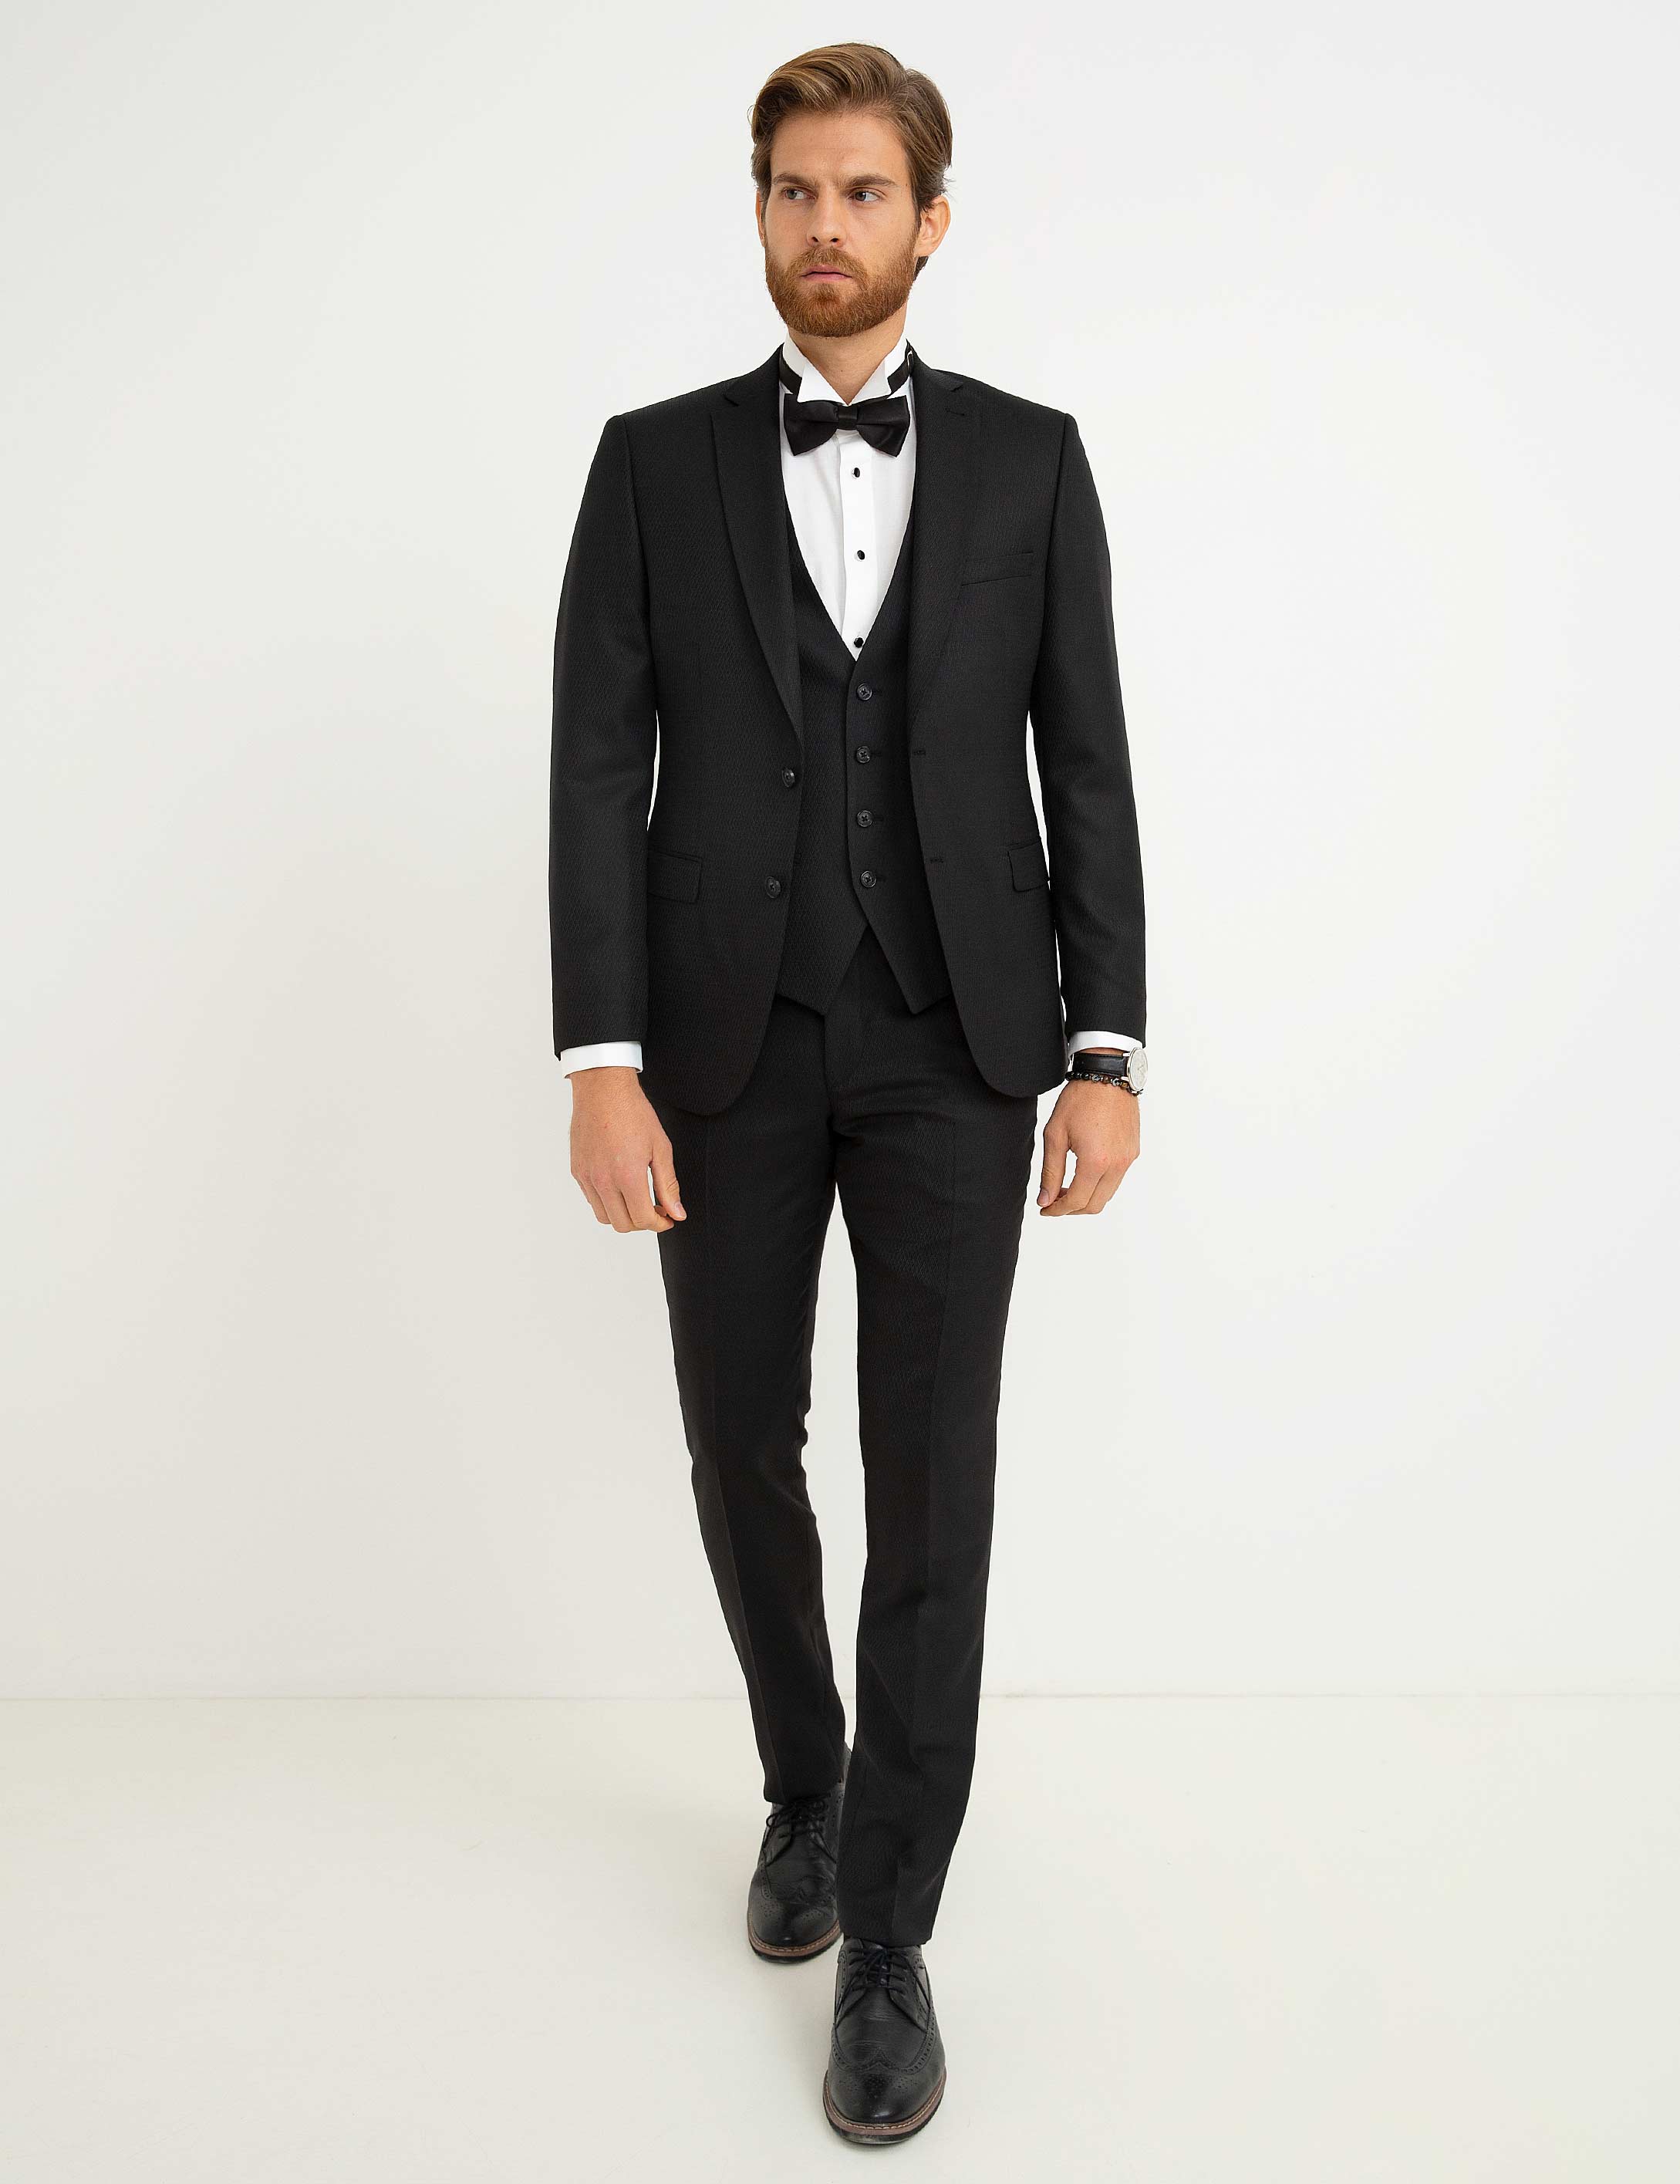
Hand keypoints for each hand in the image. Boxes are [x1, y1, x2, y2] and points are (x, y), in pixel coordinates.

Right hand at [568, 1067, 685, 1232]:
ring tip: (637, 1199)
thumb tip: (677, 1212)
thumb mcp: (660, 1148)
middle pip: (623, 1224)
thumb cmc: (633, 1112)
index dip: (660, 1223)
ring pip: (604, 1217)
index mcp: (627, 1176)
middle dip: (643, 1222)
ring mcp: (587, 1177)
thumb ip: (668, 1185)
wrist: (603, 1090)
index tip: (668, 1218)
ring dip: (623, 1215)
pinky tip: (620, 1186)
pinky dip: (607, 1202)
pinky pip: (592, 1200)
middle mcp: (603, 1180)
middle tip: (656, 1209)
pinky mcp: (577, 1171)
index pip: (643, 1219)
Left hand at [1036, 1064, 1139, 1215]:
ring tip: (1066, 1186)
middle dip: (1071, 1209)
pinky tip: (1084, 1173)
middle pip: (1094, 1205)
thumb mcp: (1055, 1135)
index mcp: (1096, 1162)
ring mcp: (1128, 1159)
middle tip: (1053, 1200)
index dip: (1057, 1210)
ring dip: (1086, 1197)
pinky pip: (1116, 1179)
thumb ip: (1050, 1171)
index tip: (1045, 1208)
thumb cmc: (1080, 1099)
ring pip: (1107, 1194)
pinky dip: (1099, 1184)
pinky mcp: (1133, 1152)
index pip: (1076, 1201)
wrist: (1107, 1075)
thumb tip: (1046, 1199)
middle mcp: (1117, 1164)